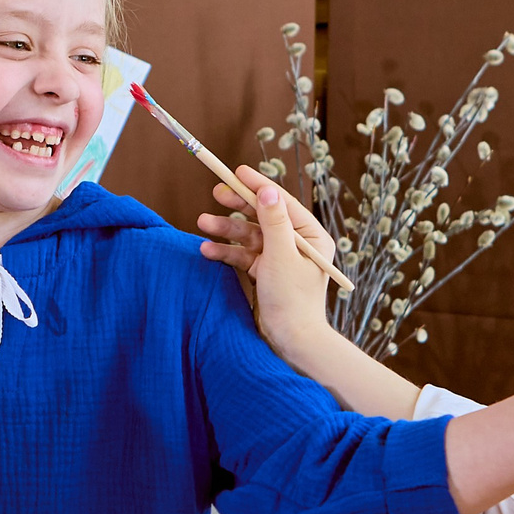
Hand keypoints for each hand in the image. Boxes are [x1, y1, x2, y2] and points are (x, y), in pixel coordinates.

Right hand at [197, 165, 334, 346]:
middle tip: (216, 193)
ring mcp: (279, 259)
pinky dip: (225, 252)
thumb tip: (268, 191)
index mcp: (311, 237)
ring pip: (249, 235)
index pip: (282, 203)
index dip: (259, 186)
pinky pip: (242, 255)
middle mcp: (296, 244)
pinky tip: (207, 250)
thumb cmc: (291, 300)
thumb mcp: (281, 256)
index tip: (238, 171)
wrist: (288, 342)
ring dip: (226, 230)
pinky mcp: (264, 273)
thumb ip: (274, 222)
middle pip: (263, 216)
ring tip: (201, 223)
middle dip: (238, 206)